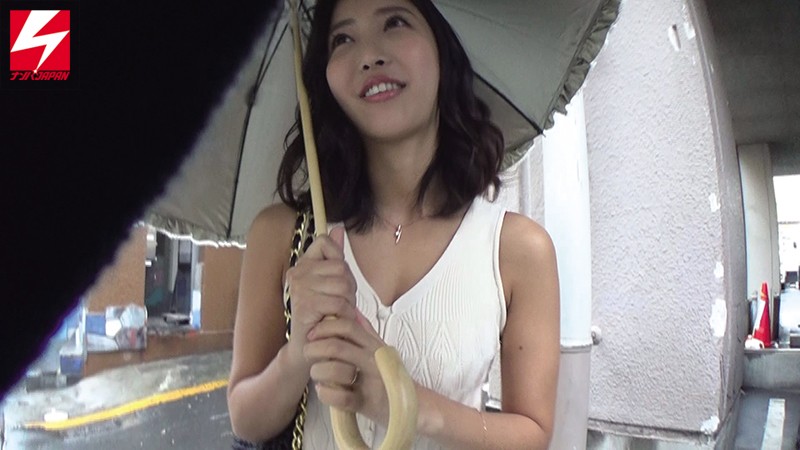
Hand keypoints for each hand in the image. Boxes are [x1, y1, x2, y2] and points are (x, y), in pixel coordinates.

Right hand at [284, 227, 357, 366]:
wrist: (310, 347)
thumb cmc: (324, 315)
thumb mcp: (332, 282)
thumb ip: (335, 256)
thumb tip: (338, 229)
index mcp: (302, 264)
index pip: (325, 243)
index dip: (339, 261)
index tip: (335, 281)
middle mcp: (297, 273)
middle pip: (340, 267)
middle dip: (349, 287)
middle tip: (341, 304)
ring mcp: (299, 289)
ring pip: (342, 284)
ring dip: (348, 303)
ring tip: (338, 313)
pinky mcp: (305, 306)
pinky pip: (338, 302)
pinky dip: (344, 315)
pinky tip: (336, 321)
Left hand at [305, 309, 391, 425]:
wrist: (415, 406)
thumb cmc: (391, 377)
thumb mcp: (382, 350)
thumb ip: (367, 331)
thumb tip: (353, 310)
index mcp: (374, 345)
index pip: (347, 326)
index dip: (325, 327)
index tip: (312, 334)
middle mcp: (373, 361)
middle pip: (336, 346)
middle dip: (315, 348)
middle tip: (308, 353)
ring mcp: (370, 382)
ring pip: (334, 371)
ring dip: (318, 372)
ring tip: (317, 374)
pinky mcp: (366, 404)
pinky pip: (338, 398)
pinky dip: (325, 393)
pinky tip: (324, 391)